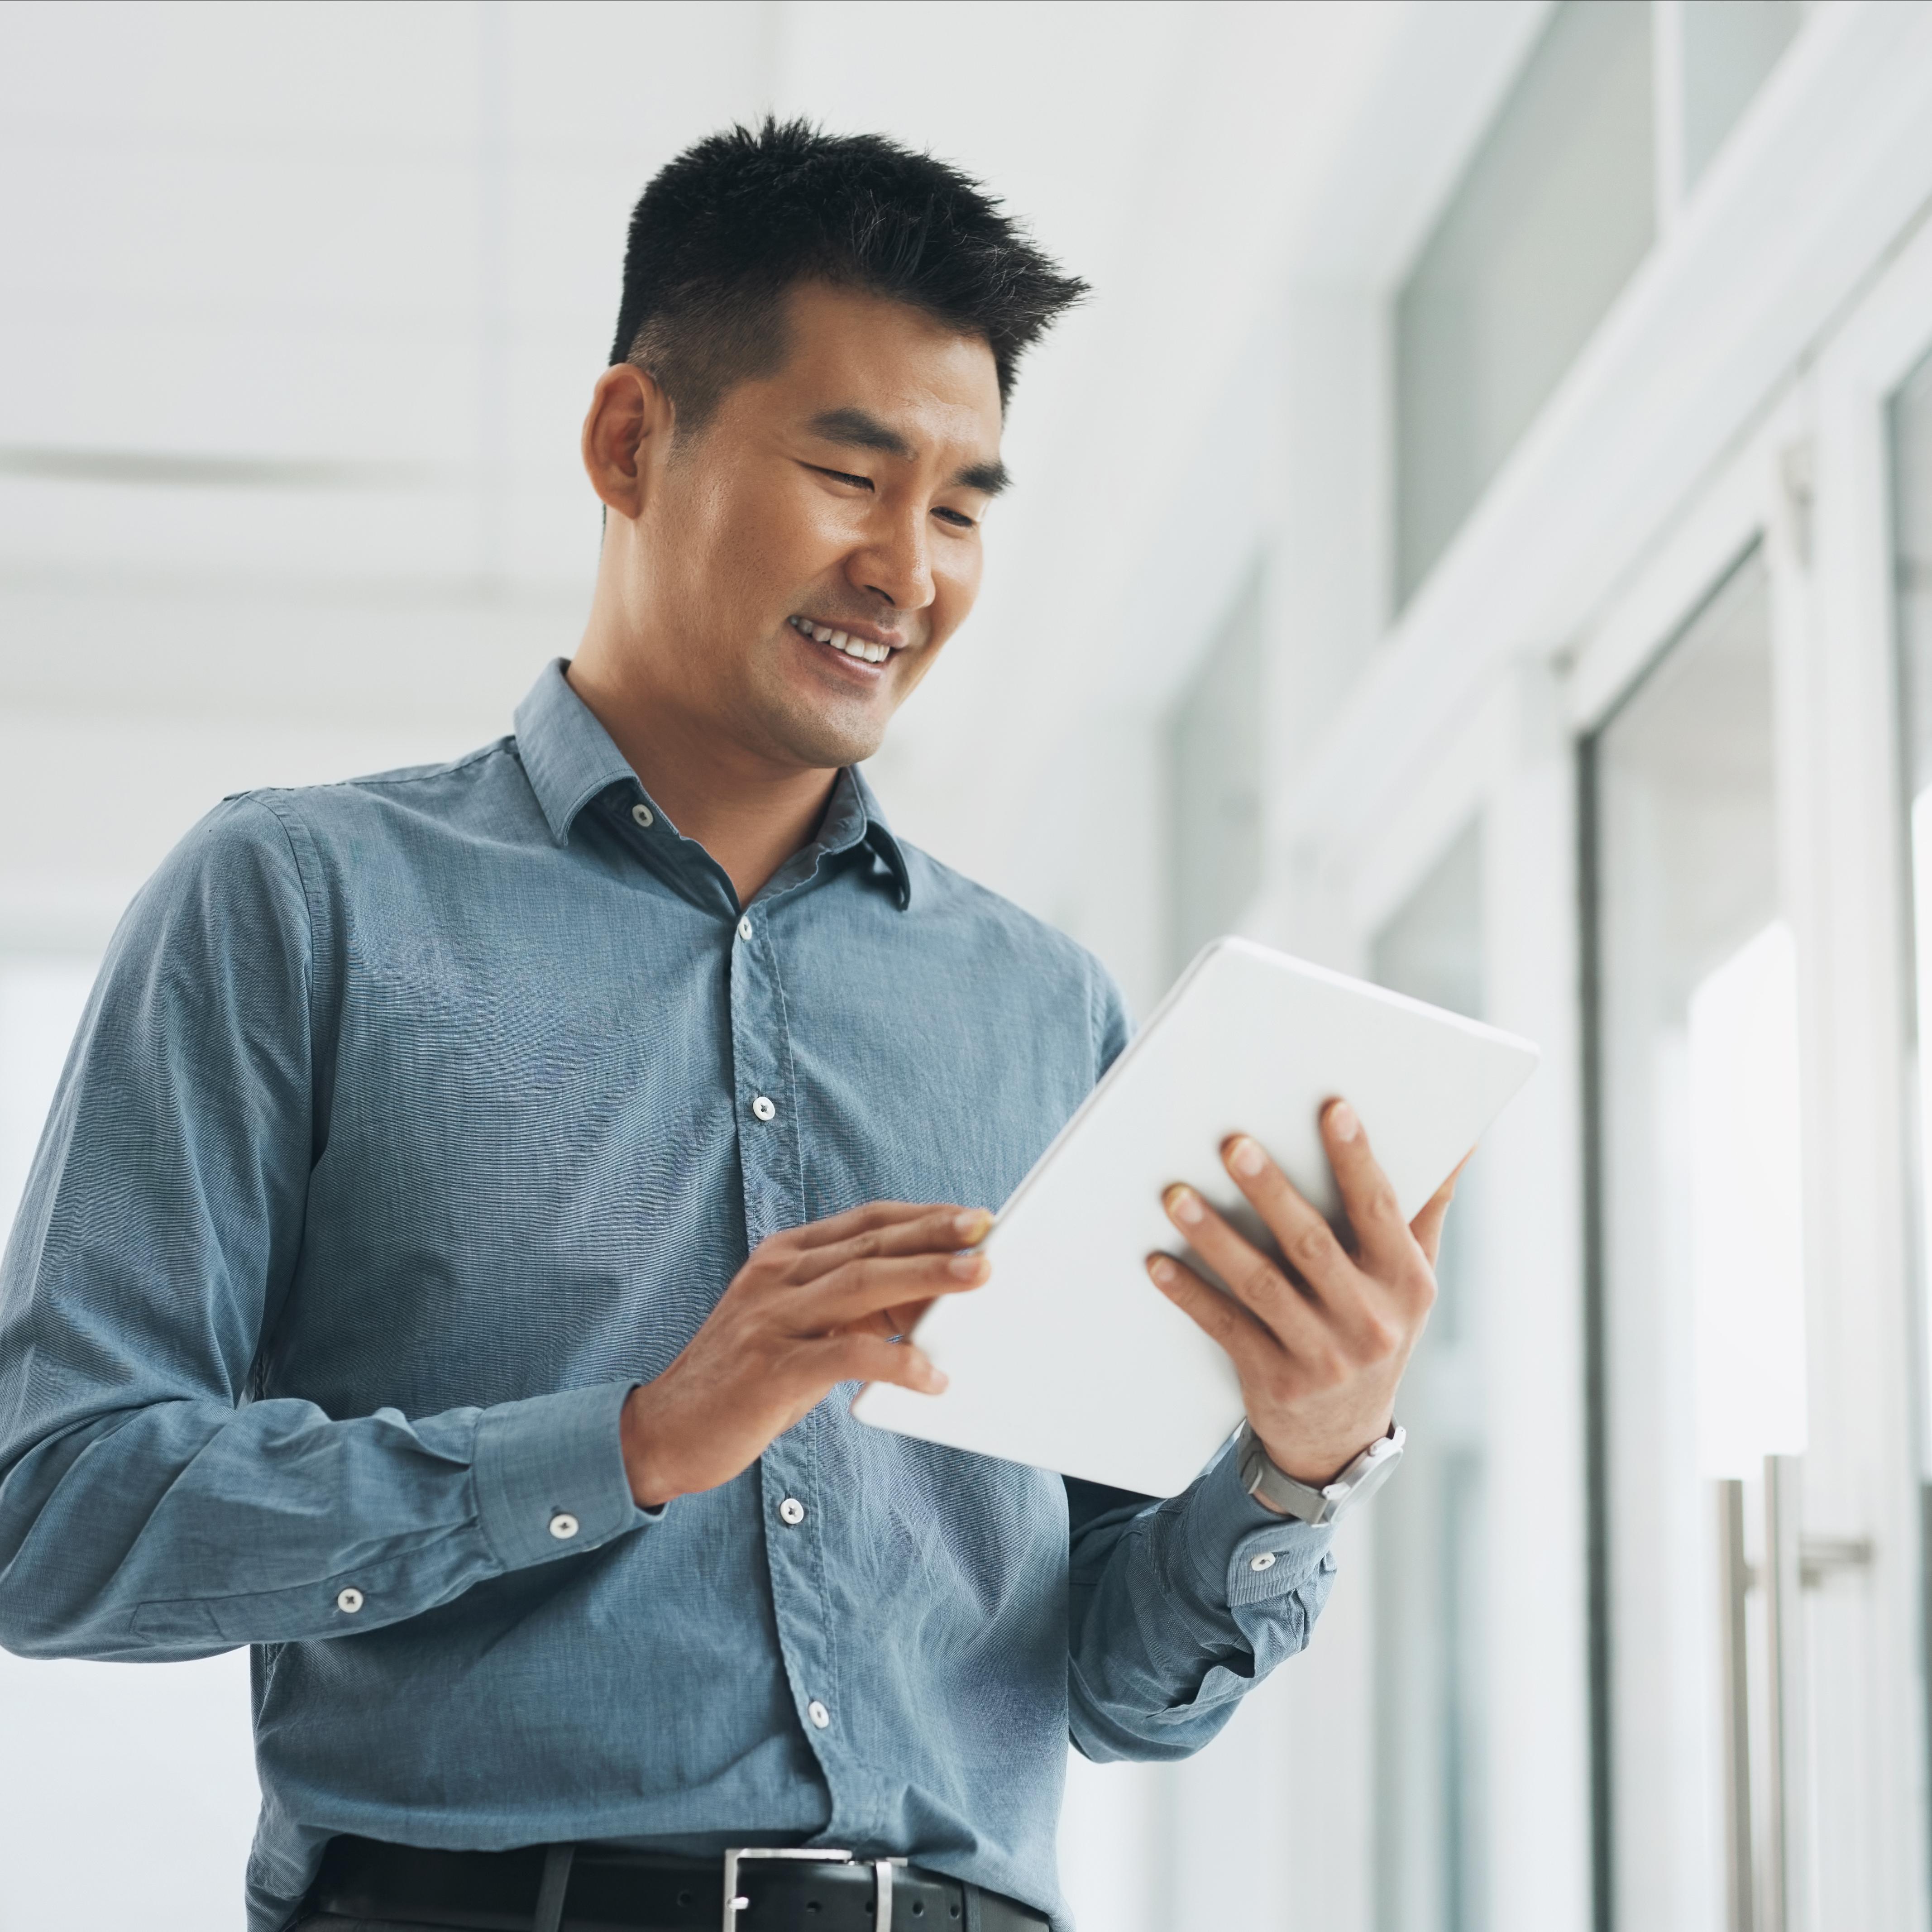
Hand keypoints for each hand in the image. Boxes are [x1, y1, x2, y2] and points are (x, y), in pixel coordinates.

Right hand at [620, 1201, 991, 1506]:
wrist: (664, 1431)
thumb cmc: (746, 1380)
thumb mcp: (801, 1329)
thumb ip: (854, 1310)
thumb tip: (932, 1299)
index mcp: (784, 1257)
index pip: (865, 1222)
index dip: (921, 1216)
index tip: (974, 1215)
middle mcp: (776, 1278)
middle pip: (869, 1244)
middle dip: (933, 1234)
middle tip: (987, 1229)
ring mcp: (770, 1320)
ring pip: (861, 1284)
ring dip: (924, 1277)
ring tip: (978, 1277)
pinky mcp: (770, 1370)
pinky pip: (844, 1356)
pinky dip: (894, 1361)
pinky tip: (930, 1376)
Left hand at [1145, 1100, 1462, 1494]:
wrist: (1341, 1437)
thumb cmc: (1376, 1329)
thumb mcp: (1412, 1279)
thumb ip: (1426, 1208)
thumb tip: (1463, 1140)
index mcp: (1406, 1283)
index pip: (1381, 1210)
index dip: (1357, 1160)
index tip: (1333, 1109)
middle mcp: (1369, 1321)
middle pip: (1313, 1245)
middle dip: (1272, 1192)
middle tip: (1234, 1144)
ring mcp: (1321, 1356)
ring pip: (1262, 1285)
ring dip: (1216, 1238)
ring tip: (1177, 1196)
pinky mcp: (1274, 1381)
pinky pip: (1226, 1327)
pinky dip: (1190, 1293)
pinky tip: (1158, 1262)